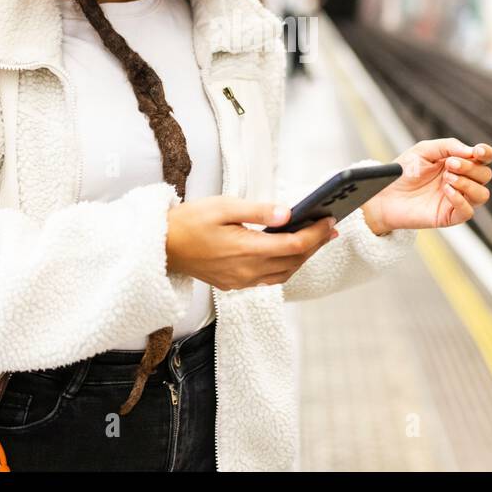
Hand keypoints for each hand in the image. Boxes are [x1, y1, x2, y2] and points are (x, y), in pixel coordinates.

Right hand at [166, 196, 338, 288]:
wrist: (162, 247)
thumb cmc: (189, 222)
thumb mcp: (223, 206)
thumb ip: (258, 211)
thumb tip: (288, 213)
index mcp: (246, 249)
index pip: (293, 245)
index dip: (315, 233)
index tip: (329, 220)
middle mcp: (246, 271)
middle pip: (293, 261)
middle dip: (315, 245)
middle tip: (330, 229)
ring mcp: (241, 281)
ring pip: (284, 274)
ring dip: (302, 258)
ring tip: (315, 240)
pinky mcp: (234, 284)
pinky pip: (269, 280)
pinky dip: (285, 267)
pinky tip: (288, 254)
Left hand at [360, 138, 491, 234]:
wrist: (384, 194)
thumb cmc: (403, 172)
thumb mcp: (424, 150)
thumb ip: (448, 146)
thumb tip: (472, 151)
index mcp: (458, 163)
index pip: (484, 158)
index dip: (486, 153)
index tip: (477, 151)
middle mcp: (461, 181)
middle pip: (485, 175)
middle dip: (470, 167)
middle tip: (449, 165)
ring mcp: (457, 200)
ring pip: (482, 194)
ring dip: (467, 183)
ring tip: (446, 178)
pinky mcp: (449, 216)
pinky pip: (468, 211)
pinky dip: (460, 199)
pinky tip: (446, 190)